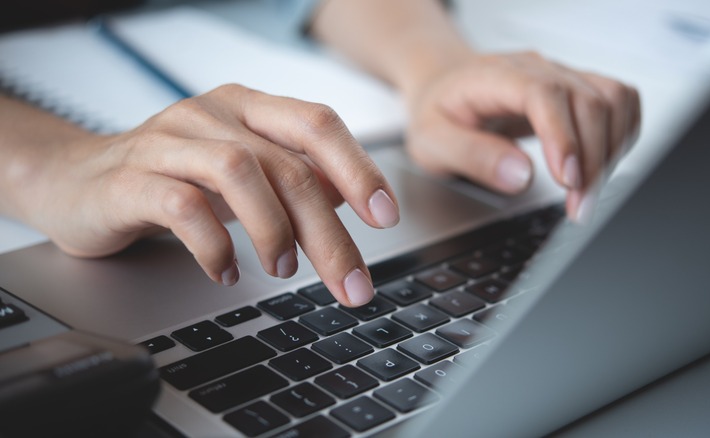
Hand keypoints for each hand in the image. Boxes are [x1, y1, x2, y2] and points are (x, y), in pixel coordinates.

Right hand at [22, 85, 398, 305]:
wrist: (76, 180)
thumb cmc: (173, 178)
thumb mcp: (243, 173)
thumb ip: (293, 179)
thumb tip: (353, 201)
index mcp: (246, 107)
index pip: (316, 124)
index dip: (357, 167)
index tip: (384, 216)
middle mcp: (210, 115)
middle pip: (287, 164)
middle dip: (327, 231)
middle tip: (351, 283)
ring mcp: (167, 142)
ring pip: (238, 172)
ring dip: (273, 231)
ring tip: (282, 271)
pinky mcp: (129, 180)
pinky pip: (182, 207)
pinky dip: (215, 245)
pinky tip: (226, 270)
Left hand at [404, 51, 640, 220]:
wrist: (445, 87)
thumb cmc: (439, 112)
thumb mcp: (432, 141)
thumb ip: (471, 156)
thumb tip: (519, 175)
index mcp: (497, 76)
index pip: (544, 94)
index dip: (563, 137)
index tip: (567, 180)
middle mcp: (538, 69)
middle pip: (589, 102)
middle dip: (591, 162)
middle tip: (579, 208)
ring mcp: (563, 75)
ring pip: (614, 101)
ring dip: (611, 152)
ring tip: (587, 194)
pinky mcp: (580, 87)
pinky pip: (621, 102)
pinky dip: (621, 137)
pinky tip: (600, 167)